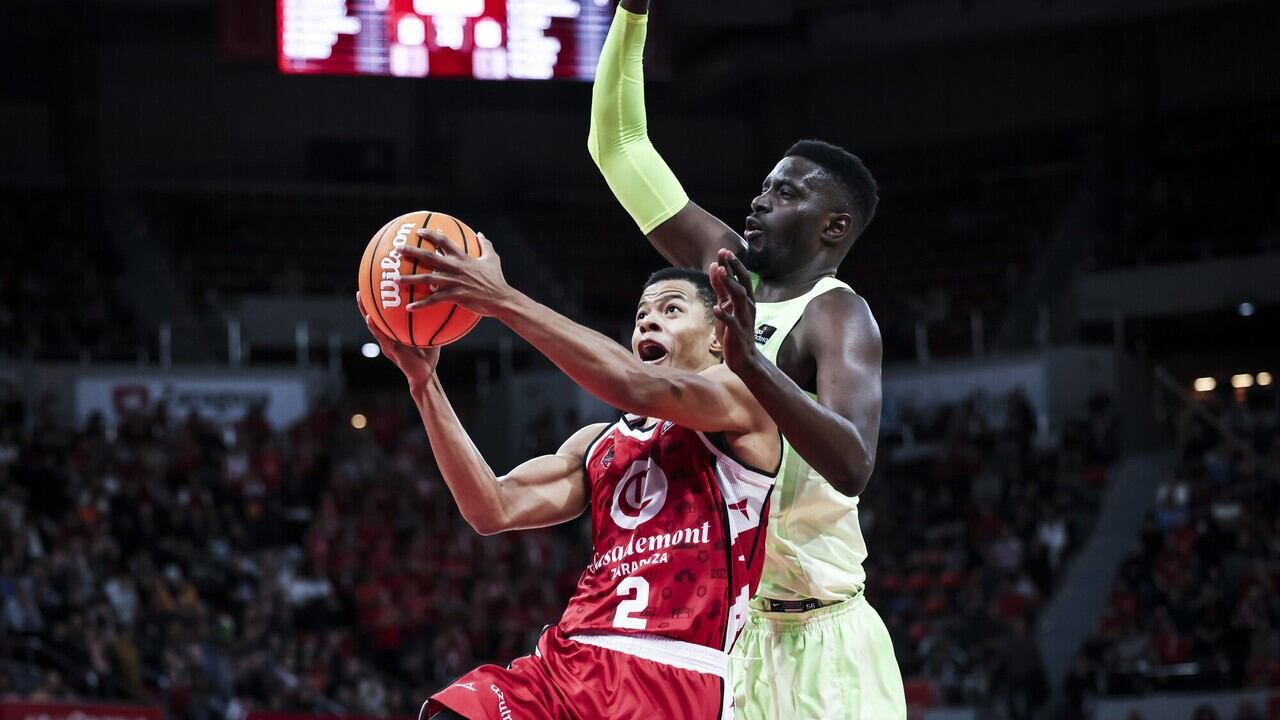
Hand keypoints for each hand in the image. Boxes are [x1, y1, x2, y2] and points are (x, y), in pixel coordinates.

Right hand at [357, 292, 439, 387]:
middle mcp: (389, 337)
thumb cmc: (428, 355)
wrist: (425, 374)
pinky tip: (369, 319)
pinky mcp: (389, 350)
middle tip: (360, 289)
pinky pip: (380, 337)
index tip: (376, 288)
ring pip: (373, 325)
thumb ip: (431, 321)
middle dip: (367, 304)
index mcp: (395, 333)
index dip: (380, 303)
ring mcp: (387, 343)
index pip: (386, 315)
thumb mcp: (430, 334)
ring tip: (360, 299)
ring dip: (365, 312)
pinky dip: (374, 328)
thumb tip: (439, 303)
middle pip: (375, 317)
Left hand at [397, 231, 516, 317]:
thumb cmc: (496, 279)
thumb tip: (481, 234)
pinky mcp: (454, 296)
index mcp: (463, 257)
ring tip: (394, 280)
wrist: (501, 298)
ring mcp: (453, 282)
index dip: (431, 235)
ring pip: (427, 278)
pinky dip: (420, 304)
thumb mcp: (493, 259)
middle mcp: (455, 267)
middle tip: (397, 250)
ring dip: (409, 279)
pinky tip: (409, 308)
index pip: (444, 241)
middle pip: (429, 257)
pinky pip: (434, 300)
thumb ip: (485, 245)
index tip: (419, 232)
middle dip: (412, 252)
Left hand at [708, 249, 762, 375]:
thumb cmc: (733, 331)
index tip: (724, 250)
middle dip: (734, 268)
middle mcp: (747, 307)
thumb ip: (720, 289)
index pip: (741, 278)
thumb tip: (716, 268)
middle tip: (725, 253)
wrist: (744, 359)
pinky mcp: (737, 333)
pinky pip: (732, 322)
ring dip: (729, 285)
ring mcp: (743, 319)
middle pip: (742, 283)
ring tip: (721, 272)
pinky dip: (724, 315)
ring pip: (738, 299)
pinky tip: (716, 308)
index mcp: (745, 301)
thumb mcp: (725, 307)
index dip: (733, 264)